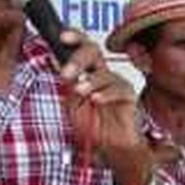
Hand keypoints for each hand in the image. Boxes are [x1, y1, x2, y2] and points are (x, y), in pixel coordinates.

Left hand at [57, 30, 141, 160]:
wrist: (111, 147)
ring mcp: (116, 83)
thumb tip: (56, 61)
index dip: (74, 37)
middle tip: (66, 74)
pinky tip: (96, 100)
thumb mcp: (72, 105)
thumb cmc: (93, 125)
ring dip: (90, 81)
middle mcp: (102, 74)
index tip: (62, 37)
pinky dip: (105, 93)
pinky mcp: (129, 96)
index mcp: (87, 72)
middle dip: (77, 59)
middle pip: (93, 52)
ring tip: (80, 91)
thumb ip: (67, 85)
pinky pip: (119, 89)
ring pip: (104, 73)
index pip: (82, 48)